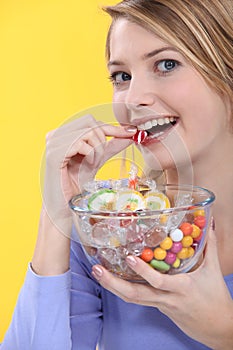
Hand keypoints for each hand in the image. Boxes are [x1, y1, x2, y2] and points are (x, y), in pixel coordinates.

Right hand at [43, 114, 135, 235]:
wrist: (64, 205)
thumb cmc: (77, 184)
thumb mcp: (97, 160)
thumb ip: (110, 146)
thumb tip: (129, 134)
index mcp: (63, 134)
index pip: (91, 121)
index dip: (111, 127)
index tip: (129, 132)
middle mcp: (55, 135)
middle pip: (90, 121)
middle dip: (103, 139)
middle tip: (101, 157)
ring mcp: (52, 143)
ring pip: (87, 131)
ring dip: (97, 149)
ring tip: (93, 163)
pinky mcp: (54, 154)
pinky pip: (80, 143)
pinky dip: (91, 154)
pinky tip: (89, 165)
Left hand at [92, 223, 232, 348]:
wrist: (217, 328)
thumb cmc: (216, 299)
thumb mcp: (213, 271)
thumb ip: (209, 246)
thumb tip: (210, 225)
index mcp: (181, 288)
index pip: (158, 282)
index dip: (143, 271)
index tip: (129, 258)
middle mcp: (167, 299)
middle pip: (135, 295)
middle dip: (113, 283)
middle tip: (96, 270)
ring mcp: (160, 305)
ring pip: (132, 298)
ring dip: (112, 286)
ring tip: (97, 272)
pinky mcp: (158, 307)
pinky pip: (138, 298)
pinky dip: (123, 289)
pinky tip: (113, 279)